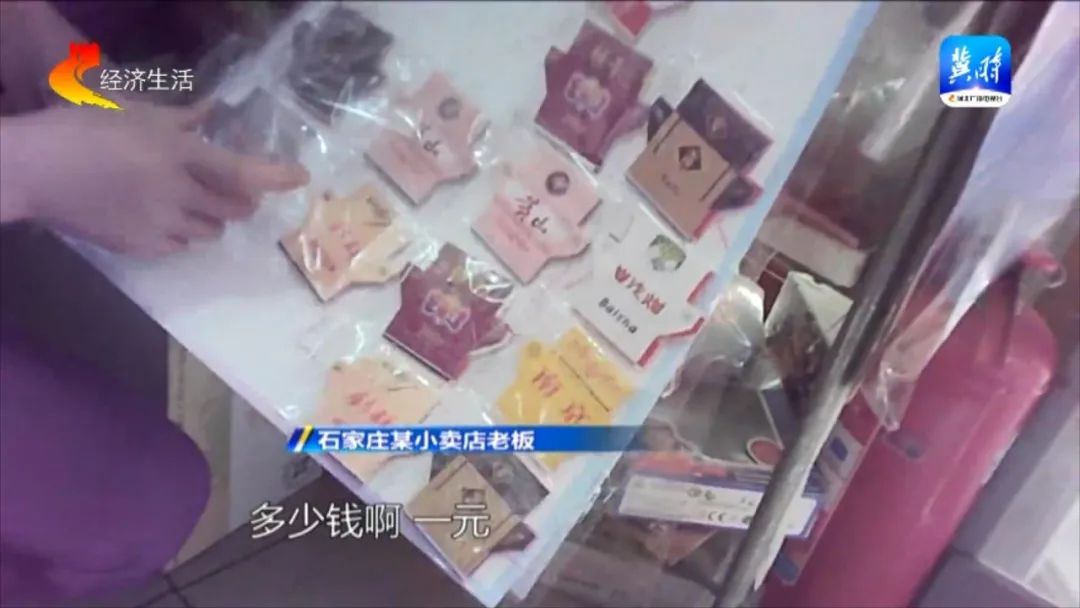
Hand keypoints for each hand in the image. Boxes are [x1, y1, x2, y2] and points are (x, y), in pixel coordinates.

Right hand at [4, 100, 309, 255]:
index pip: (240, 170)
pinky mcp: (143, 247)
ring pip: (210, 231)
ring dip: (213, 219)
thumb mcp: (135, 113)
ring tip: (194, 204)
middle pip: (233, 208)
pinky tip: (166, 220)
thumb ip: (181, 118)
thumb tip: (213, 111)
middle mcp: (180, 194)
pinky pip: (180, 246)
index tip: (300, 178)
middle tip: (237, 192)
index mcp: (179, 155)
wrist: (36, 171)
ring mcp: (162, 224)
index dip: (274, 175)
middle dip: (241, 201)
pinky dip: (182, 234)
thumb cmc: (84, 131)